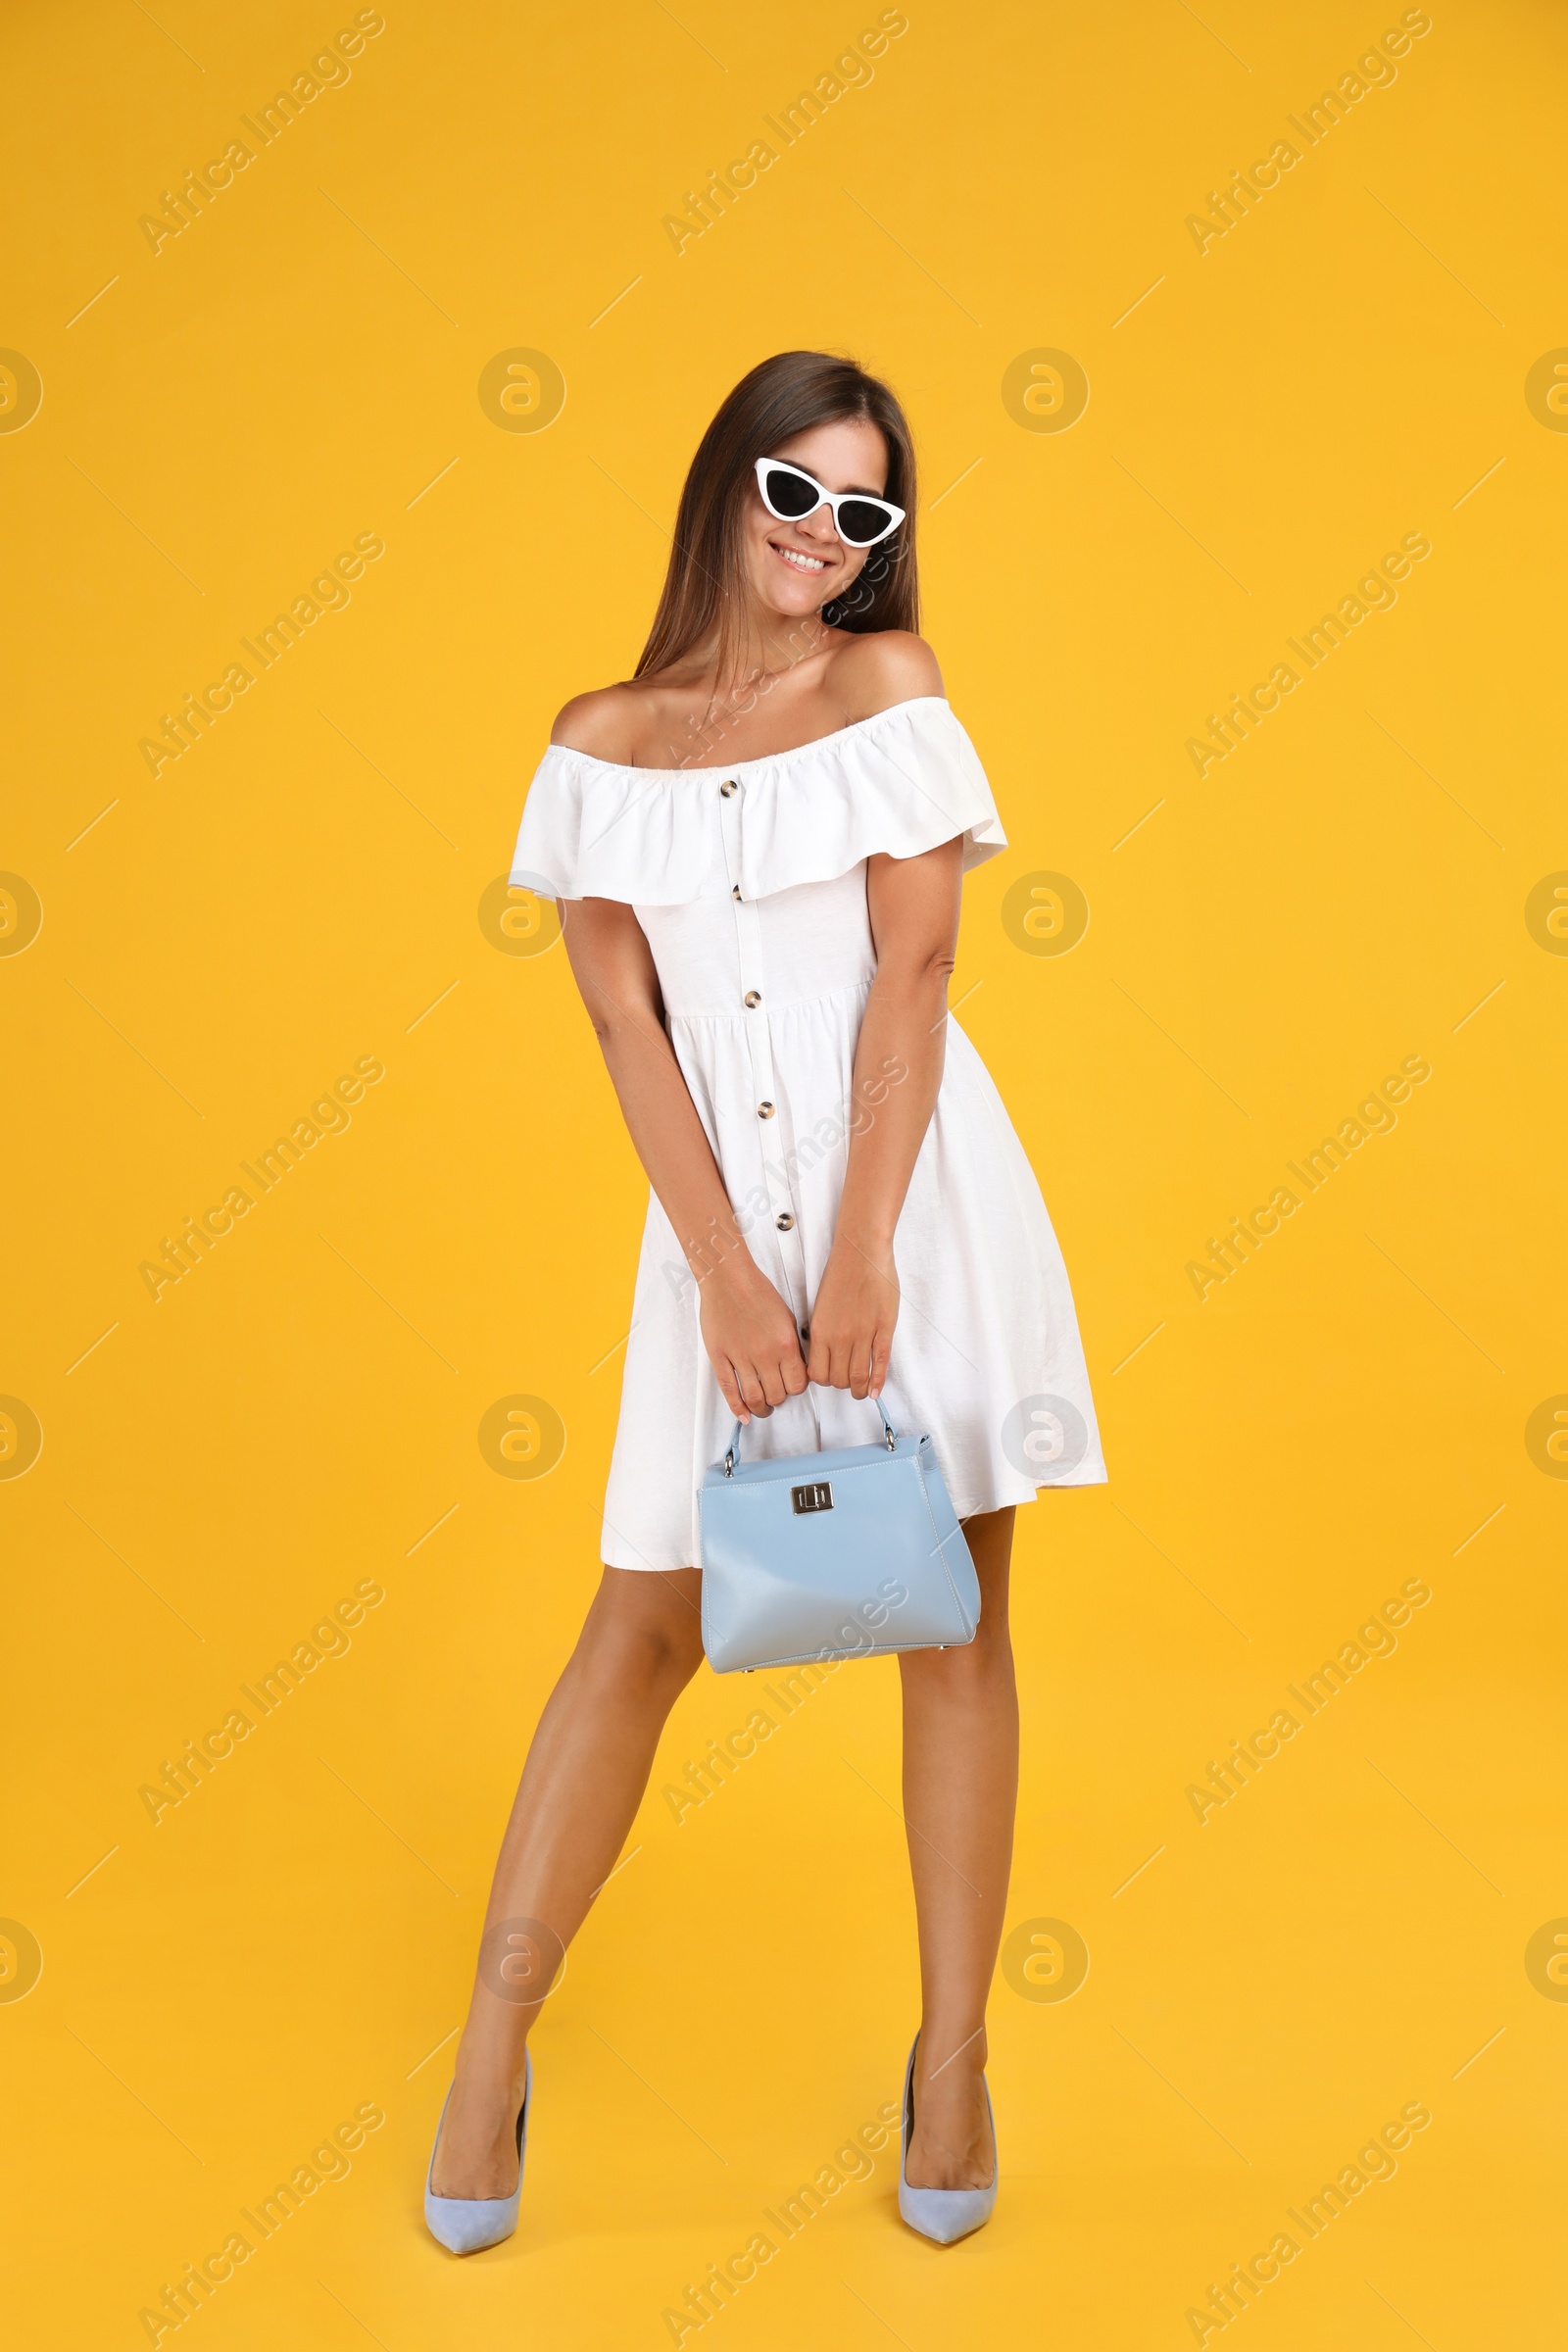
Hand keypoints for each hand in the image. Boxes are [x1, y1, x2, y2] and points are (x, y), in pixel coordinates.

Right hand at [698, 1252, 806, 1422]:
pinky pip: (729, 1390)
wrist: (728, 1279)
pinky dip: (737, 1408)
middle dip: (779, 1398)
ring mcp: (740, 1358)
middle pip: (777, 1394)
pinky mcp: (720, 1358)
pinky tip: (743, 1416)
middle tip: (776, 1395)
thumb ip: (792, 1345)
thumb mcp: (787, 1317)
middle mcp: (765, 1355)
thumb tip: (795, 1368)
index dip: (796, 1389)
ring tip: (761, 1408)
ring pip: (754, 1398)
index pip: (797, 1384)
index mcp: (785, 1344)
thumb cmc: (757, 1292)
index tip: (792, 1386)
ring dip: (760, 1408)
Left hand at [806, 1238, 898, 1399]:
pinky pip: (881, 1362)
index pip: (817, 1373)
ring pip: (858, 1376)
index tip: (828, 1378)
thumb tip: (822, 1352)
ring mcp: (863, 1335)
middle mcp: (839, 1337)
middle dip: (841, 1385)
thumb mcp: (820, 1306)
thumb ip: (822, 1331)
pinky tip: (875, 1392)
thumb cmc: (840, 1273)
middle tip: (846, 1384)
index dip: (823, 1380)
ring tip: (859, 1391)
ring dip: (858, 1389)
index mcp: (820, 1331)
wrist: (861, 1252)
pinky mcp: (884, 1329)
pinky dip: (878, 1381)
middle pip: (837, 1379)